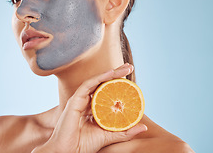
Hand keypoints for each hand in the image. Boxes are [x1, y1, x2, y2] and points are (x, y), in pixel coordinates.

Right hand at [32, 64, 147, 152]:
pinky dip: (99, 77)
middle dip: (116, 74)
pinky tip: (111, 73)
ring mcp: (79, 100)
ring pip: (96, 81)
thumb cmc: (84, 145)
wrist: (69, 152)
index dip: (117, 84)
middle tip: (129, 67)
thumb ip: (124, 131)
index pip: (105, 92)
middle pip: (101, 84)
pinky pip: (87, 85)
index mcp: (91, 109)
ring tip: (124, 68)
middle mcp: (85, 102)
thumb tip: (143, 127)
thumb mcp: (109, 136)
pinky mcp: (74, 101)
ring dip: (111, 73)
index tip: (131, 79)